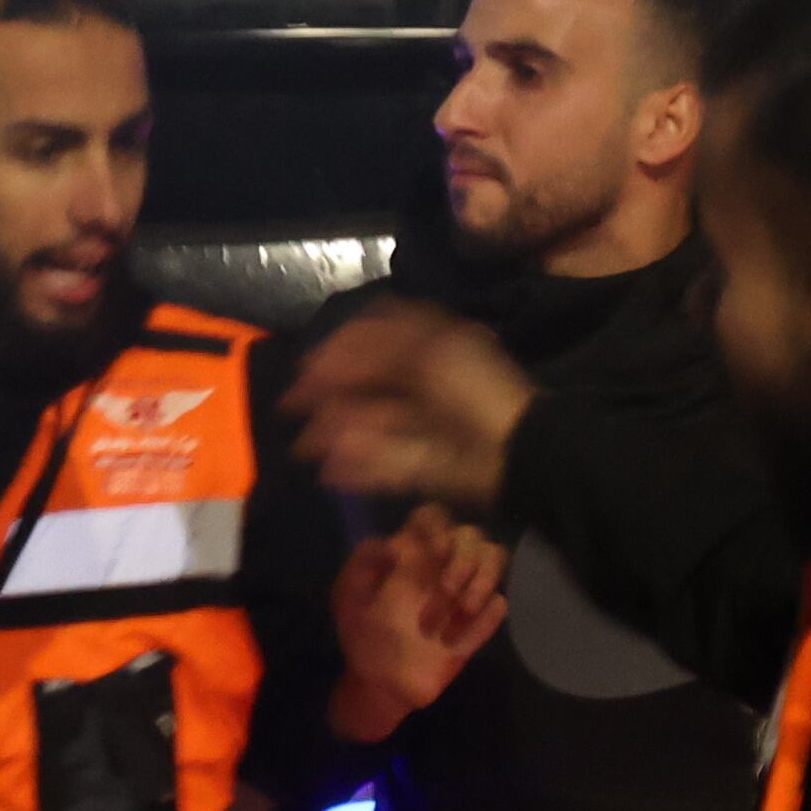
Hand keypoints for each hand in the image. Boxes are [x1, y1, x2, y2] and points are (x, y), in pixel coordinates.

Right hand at [285, 296, 532, 512]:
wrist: (518, 450)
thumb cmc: (474, 391)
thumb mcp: (425, 352)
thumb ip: (372, 348)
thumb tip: (326, 360)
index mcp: (428, 348)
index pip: (371, 340)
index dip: (334, 350)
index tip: (303, 368)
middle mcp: (420, 383)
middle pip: (363, 385)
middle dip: (327, 395)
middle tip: (292, 407)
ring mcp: (420, 426)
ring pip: (367, 426)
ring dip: (334, 433)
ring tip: (305, 447)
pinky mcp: (422, 465)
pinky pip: (381, 464)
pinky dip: (355, 467)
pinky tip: (331, 470)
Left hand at [326, 506, 509, 738]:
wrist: (380, 683)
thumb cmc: (360, 633)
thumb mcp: (348, 598)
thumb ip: (361, 565)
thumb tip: (390, 544)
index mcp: (410, 552)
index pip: (433, 516)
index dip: (440, 525)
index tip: (435, 549)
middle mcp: (440, 565)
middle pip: (472, 536)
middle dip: (463, 561)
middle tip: (444, 591)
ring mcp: (462, 592)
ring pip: (494, 559)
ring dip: (480, 584)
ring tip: (459, 612)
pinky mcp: (478, 623)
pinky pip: (500, 604)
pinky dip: (486, 616)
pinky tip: (456, 639)